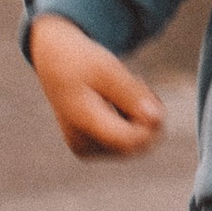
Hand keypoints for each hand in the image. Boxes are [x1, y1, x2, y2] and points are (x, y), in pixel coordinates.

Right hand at [30, 13, 165, 159]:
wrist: (54, 60)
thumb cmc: (81, 62)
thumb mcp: (108, 69)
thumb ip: (132, 94)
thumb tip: (157, 120)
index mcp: (84, 125)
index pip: (134, 141)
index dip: (151, 120)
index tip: (142, 86)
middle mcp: (85, 146)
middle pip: (140, 144)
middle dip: (147, 115)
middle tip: (135, 81)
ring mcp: (88, 150)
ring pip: (138, 143)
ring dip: (140, 115)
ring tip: (123, 88)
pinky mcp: (94, 147)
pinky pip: (128, 140)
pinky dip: (132, 120)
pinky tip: (118, 100)